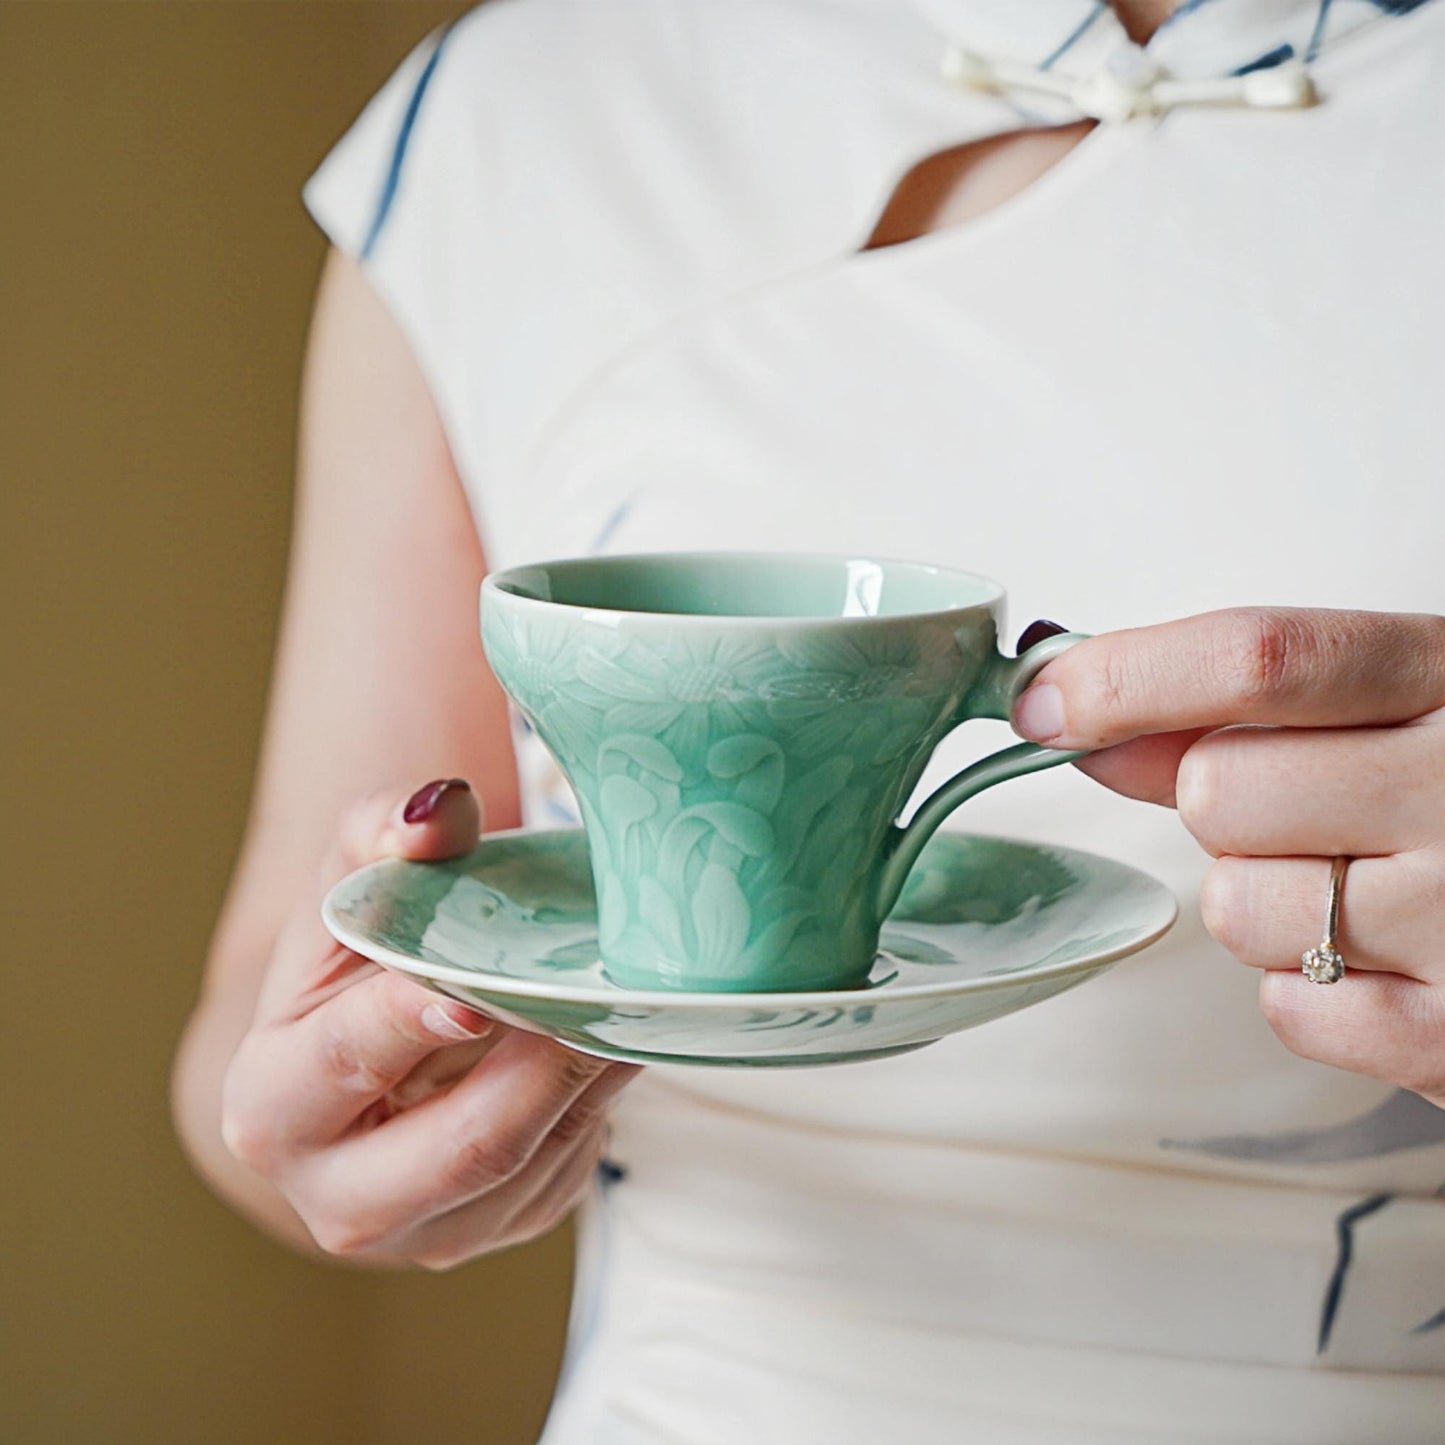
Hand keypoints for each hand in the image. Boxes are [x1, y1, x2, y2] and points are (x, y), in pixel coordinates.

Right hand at [220, 779, 637, 1267]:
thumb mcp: (350, 879)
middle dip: (544, 1066)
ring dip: (591, 1077)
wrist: (374, 1042)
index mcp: (270, 1106)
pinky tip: (610, 1039)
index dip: (411, 1025)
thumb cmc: (354, 955)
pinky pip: (569, 1172)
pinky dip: (600, 1101)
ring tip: (625, 1000)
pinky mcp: (500, 1230)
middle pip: (470, 1145)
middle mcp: (338, 1198)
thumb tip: (443, 807)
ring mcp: (428, 1233)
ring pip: (536, 1160)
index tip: (476, 993)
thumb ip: (382, 828)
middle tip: (598, 993)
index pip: (346, 1062)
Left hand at [1013, 608, 1444, 1107]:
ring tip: (1365, 891)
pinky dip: (1312, 992)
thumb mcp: (1405, 713)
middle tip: (1309, 815)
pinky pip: (1289, 1009)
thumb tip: (1082, 715)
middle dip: (1222, 806)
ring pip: (1236, 907)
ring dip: (1267, 905)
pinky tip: (1386, 963)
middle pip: (1217, 793)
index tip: (1041, 701)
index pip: (1260, 661)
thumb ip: (1251, 712)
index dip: (1125, 676)